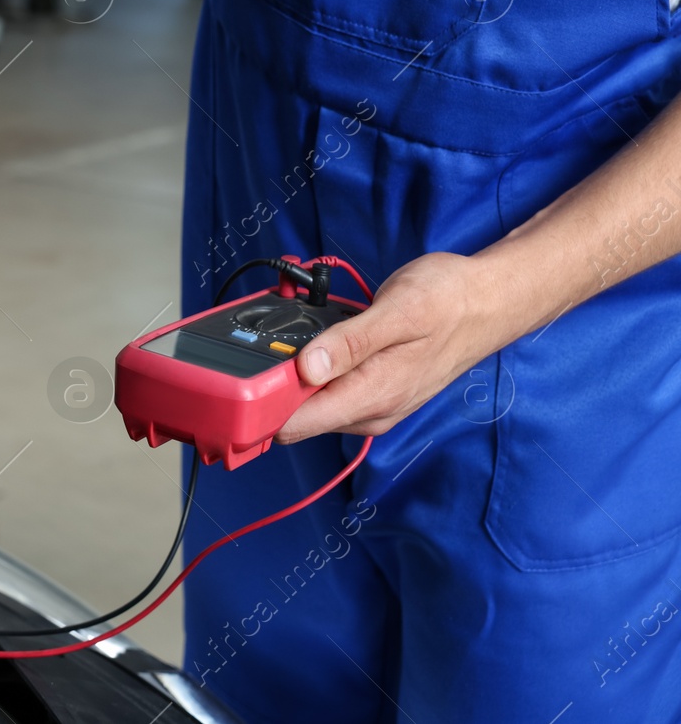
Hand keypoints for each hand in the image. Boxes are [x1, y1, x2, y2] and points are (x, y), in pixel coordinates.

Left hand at [277, 252, 520, 443]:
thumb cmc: (449, 301)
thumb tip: (305, 369)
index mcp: (373, 396)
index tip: (237, 380)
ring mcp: (373, 403)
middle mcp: (370, 411)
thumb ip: (349, 343)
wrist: (488, 301)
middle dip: (275, 382)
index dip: (260, 407)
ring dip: (294, 372)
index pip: (296, 425)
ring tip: (298, 331)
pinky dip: (314, 368)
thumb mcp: (398, 311)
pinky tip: (317, 340)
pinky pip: (329, 389)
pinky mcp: (374, 390)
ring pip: (311, 402)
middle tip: (270, 338)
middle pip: (296, 415)